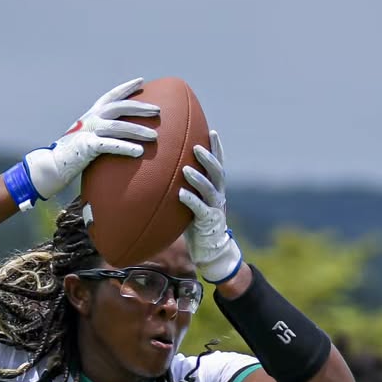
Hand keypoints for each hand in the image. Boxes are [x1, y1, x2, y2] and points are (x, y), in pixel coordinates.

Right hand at [19, 79, 158, 202]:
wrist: (51, 165)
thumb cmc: (70, 156)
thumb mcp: (85, 139)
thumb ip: (100, 135)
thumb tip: (116, 139)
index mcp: (91, 114)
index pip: (111, 96)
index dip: (126, 88)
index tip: (141, 82)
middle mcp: (91, 118)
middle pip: (120, 107)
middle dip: (140, 108)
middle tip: (158, 111)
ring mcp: (89, 131)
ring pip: (119, 126)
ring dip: (138, 130)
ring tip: (155, 137)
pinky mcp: (87, 146)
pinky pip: (111, 145)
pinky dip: (125, 147)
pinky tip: (139, 152)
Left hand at [177, 134, 243, 283]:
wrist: (210, 250)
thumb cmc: (197, 224)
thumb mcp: (192, 202)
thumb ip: (184, 186)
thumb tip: (162, 171)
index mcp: (216, 188)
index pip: (219, 163)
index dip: (217, 148)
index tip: (211, 131)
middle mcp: (218, 195)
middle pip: (217, 171)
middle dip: (209, 157)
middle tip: (196, 146)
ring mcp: (215, 208)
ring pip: (209, 189)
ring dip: (198, 178)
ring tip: (186, 168)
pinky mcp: (208, 222)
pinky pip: (199, 209)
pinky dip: (190, 200)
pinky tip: (181, 193)